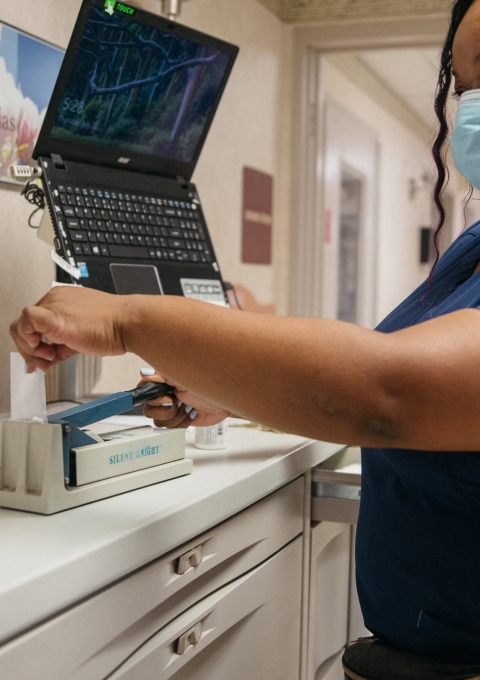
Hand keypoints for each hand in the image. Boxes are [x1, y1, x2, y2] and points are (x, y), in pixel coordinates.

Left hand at [10, 286, 126, 372]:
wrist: (127, 323)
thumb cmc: (114, 328)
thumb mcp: (83, 337)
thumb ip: (63, 345)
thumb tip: (50, 357)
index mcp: (63, 301)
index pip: (37, 323)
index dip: (36, 343)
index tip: (45, 358)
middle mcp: (55, 300)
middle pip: (25, 325)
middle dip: (31, 350)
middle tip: (43, 364)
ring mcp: (52, 306)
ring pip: (20, 326)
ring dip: (29, 350)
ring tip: (47, 360)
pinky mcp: (51, 316)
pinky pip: (25, 322)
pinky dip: (27, 340)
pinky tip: (42, 351)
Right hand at [138, 370, 229, 428]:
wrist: (223, 400)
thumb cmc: (208, 384)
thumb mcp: (184, 379)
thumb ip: (163, 376)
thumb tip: (144, 373)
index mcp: (162, 382)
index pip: (143, 392)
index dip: (154, 399)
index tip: (168, 397)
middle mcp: (163, 395)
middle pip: (148, 411)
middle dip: (166, 411)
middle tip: (179, 403)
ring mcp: (169, 409)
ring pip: (160, 422)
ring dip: (177, 416)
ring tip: (188, 407)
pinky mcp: (177, 420)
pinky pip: (171, 429)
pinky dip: (182, 423)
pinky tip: (191, 414)